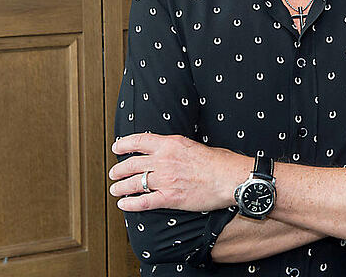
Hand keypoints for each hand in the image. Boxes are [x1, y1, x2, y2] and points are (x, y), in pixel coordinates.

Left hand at [108, 133, 251, 211]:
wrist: (231, 178)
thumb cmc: (221, 162)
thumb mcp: (195, 146)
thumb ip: (179, 149)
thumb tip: (172, 153)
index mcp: (171, 144)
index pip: (140, 141)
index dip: (124, 144)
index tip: (117, 147)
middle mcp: (164, 160)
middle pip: (132, 163)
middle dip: (119, 169)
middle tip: (114, 173)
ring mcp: (166, 180)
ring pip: (134, 183)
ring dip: (121, 187)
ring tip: (115, 189)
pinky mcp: (170, 198)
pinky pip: (143, 202)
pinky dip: (130, 204)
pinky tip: (123, 204)